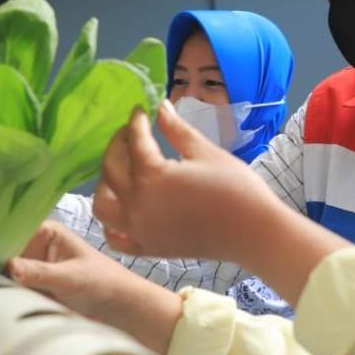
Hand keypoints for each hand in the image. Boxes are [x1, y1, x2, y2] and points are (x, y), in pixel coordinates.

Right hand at [7, 220, 182, 353]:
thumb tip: (10, 266)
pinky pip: (0, 285)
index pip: (8, 223)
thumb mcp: (72, 277)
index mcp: (44, 230)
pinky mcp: (24, 287)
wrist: (117, 309)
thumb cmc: (103, 282)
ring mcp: (25, 266)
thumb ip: (41, 272)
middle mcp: (31, 245)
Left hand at [94, 101, 348, 305]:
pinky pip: (115, 237)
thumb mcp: (205, 152)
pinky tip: (121, 208)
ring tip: (121, 170)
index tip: (140, 110)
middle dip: (117, 145)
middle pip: (111, 169)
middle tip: (130, 134)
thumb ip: (177, 130)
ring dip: (105, 183)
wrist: (253, 232)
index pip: (135, 140)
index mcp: (152, 176)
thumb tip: (160, 106)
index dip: (136, 121)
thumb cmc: (236, 188)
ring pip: (102, 205)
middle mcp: (137, 204)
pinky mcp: (148, 248)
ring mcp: (139, 230)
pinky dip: (110, 224)